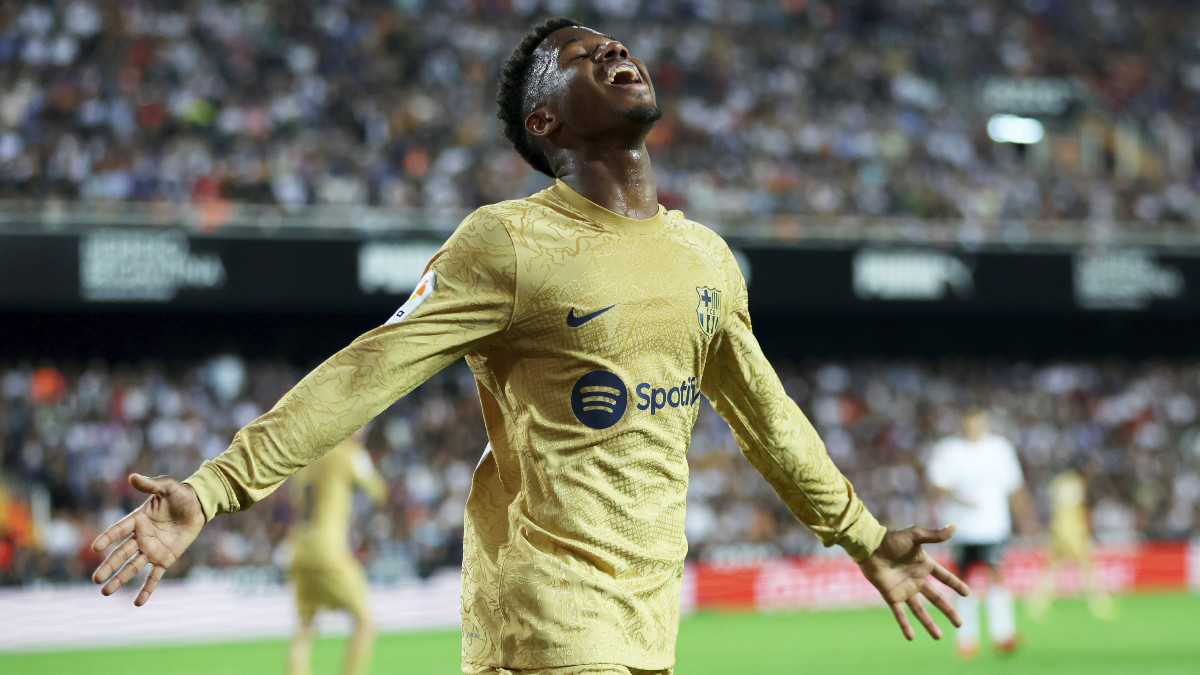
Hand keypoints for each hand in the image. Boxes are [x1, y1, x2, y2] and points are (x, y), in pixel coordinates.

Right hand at [91, 473, 205, 605]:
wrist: (198, 507)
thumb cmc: (181, 495)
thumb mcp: (168, 486)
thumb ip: (151, 484)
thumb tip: (133, 476)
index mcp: (138, 519)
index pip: (118, 530)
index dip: (108, 538)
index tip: (96, 547)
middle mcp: (141, 537)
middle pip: (121, 553)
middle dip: (109, 566)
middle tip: (96, 579)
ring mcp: (152, 549)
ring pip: (133, 567)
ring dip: (120, 579)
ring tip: (105, 592)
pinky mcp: (165, 559)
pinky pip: (154, 576)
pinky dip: (147, 589)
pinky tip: (138, 603)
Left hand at [857, 524, 969, 640]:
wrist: (869, 547)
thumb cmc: (891, 539)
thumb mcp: (915, 535)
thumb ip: (934, 535)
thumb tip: (954, 526)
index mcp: (923, 565)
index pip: (944, 577)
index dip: (955, 584)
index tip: (967, 594)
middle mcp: (916, 579)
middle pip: (936, 599)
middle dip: (948, 611)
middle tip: (960, 624)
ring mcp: (904, 589)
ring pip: (920, 610)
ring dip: (929, 624)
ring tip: (938, 637)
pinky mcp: (891, 596)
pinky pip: (900, 613)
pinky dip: (905, 625)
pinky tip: (911, 638)